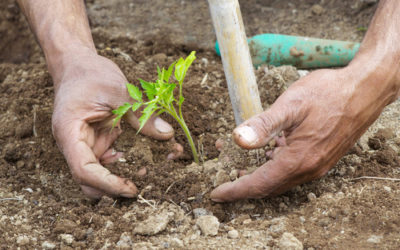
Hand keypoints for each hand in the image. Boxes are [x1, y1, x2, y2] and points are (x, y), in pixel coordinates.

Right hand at [52, 50, 173, 197]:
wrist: (78, 64)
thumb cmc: (90, 73)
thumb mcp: (117, 89)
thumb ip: (140, 113)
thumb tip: (167, 134)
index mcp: (69, 133)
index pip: (83, 170)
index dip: (107, 183)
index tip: (131, 189)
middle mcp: (77, 144)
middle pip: (91, 180)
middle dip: (116, 187)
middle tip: (145, 183)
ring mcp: (89, 144)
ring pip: (106, 171)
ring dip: (129, 173)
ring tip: (159, 166)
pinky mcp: (102, 140)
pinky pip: (117, 157)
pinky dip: (134, 159)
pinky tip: (155, 153)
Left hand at [211, 64, 398, 201]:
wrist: (365, 90)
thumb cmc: (328, 93)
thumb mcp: (291, 105)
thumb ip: (263, 124)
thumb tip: (238, 140)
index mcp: (298, 160)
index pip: (259, 184)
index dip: (235, 190)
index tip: (216, 194)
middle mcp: (308, 169)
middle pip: (269, 186)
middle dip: (242, 182)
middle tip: (222, 174)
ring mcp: (317, 165)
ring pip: (280, 179)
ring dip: (257, 173)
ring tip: (236, 160)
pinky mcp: (321, 157)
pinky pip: (291, 171)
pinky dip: (273, 166)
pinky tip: (267, 151)